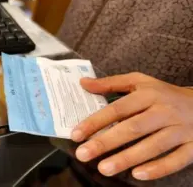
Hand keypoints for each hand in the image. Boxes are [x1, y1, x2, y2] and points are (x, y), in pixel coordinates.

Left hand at [71, 73, 192, 180]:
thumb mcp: (140, 82)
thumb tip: (83, 84)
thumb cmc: (164, 94)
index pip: (117, 109)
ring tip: (104, 168)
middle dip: (105, 142)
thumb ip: (110, 84)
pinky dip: (158, 168)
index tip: (76, 134)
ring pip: (153, 146)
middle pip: (132, 128)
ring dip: (127, 158)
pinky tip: (137, 175)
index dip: (95, 122)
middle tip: (83, 155)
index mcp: (148, 94)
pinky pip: (176, 160)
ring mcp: (180, 129)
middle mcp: (164, 111)